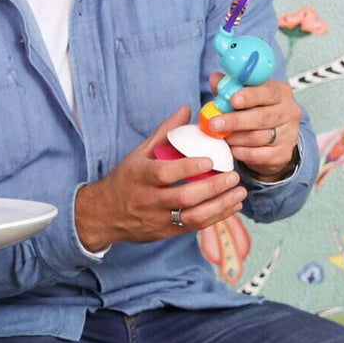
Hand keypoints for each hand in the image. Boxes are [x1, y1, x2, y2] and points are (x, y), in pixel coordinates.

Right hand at [74, 106, 246, 251]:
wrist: (104, 215)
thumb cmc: (126, 180)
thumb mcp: (139, 154)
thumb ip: (164, 133)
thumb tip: (187, 109)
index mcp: (140, 176)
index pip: (164, 173)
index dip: (188, 168)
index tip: (210, 160)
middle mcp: (148, 199)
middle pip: (183, 198)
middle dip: (212, 188)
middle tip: (234, 177)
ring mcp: (157, 219)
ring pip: (192, 217)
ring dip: (219, 206)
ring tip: (239, 193)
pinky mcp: (165, 233)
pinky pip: (193, 228)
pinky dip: (215, 217)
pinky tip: (231, 206)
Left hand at [201, 75, 301, 180]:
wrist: (276, 137)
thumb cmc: (257, 111)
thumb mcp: (246, 95)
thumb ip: (230, 87)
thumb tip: (215, 79)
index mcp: (280, 92)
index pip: (267, 92)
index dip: (249, 96)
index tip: (232, 99)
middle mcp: (289, 112)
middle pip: (261, 117)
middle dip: (235, 121)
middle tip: (214, 124)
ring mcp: (288, 134)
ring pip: (258, 137)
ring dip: (235, 138)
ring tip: (222, 136)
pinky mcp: (283, 154)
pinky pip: (259, 155)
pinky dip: (242, 153)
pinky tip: (233, 149)